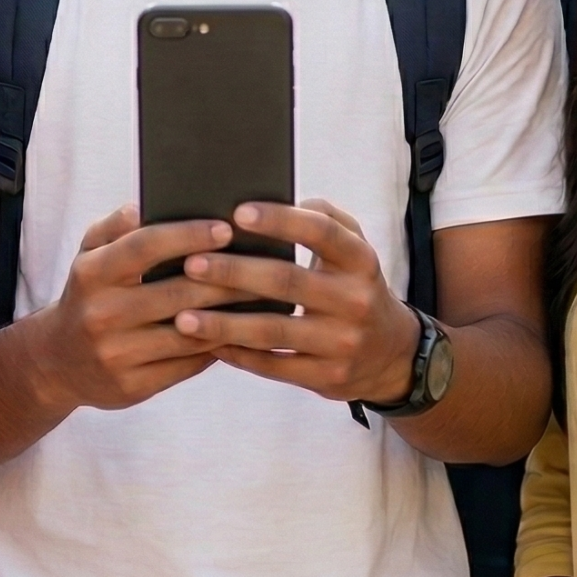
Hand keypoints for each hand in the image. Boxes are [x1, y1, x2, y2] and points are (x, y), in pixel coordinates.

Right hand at [28, 204, 246, 412]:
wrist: (56, 363)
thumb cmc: (88, 295)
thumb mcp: (88, 256)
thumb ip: (114, 227)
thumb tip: (143, 206)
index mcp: (91, 274)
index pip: (145, 246)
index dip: (188, 235)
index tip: (227, 228)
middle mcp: (101, 314)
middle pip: (177, 292)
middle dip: (227, 277)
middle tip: (265, 263)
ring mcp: (116, 355)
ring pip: (189, 332)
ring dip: (231, 315)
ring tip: (263, 297)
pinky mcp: (132, 387)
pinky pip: (187, 364)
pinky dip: (217, 346)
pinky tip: (240, 331)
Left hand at [178, 200, 419, 405]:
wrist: (392, 354)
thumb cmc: (354, 286)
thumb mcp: (355, 249)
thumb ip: (326, 218)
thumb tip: (281, 200)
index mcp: (360, 260)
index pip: (321, 232)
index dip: (280, 220)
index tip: (237, 213)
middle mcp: (355, 300)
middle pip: (287, 281)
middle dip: (234, 273)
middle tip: (191, 264)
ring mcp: (342, 342)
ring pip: (273, 331)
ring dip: (224, 324)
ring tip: (183, 316)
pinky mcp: (328, 376)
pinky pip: (274, 366)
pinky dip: (238, 355)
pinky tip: (208, 345)